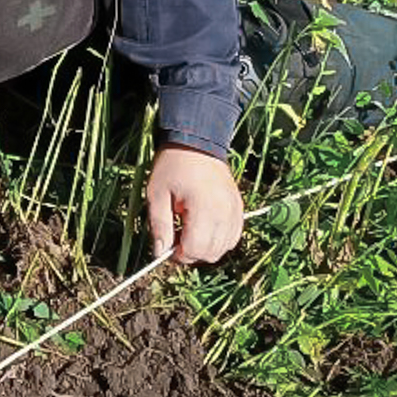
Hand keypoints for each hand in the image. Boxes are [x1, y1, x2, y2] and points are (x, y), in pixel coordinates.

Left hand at [145, 146, 244, 264]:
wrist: (198, 142)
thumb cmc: (173, 165)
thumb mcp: (157, 194)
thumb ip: (159, 225)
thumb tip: (160, 252)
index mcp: (203, 208)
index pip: (195, 249)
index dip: (178, 254)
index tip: (167, 246)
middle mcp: (225, 212)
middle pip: (211, 253)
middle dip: (191, 252)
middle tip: (176, 237)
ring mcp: (235, 210)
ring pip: (224, 248)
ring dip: (206, 247)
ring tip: (190, 229)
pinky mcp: (239, 207)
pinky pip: (234, 236)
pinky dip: (220, 239)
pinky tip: (205, 227)